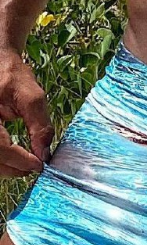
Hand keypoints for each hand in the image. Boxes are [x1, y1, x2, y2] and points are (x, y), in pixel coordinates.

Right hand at [0, 47, 53, 176]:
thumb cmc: (12, 76)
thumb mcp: (32, 98)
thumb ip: (40, 127)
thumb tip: (44, 154)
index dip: (19, 160)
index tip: (39, 165)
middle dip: (13, 168)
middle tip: (34, 168)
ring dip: (7, 167)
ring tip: (26, 165)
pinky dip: (2, 159)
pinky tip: (15, 159)